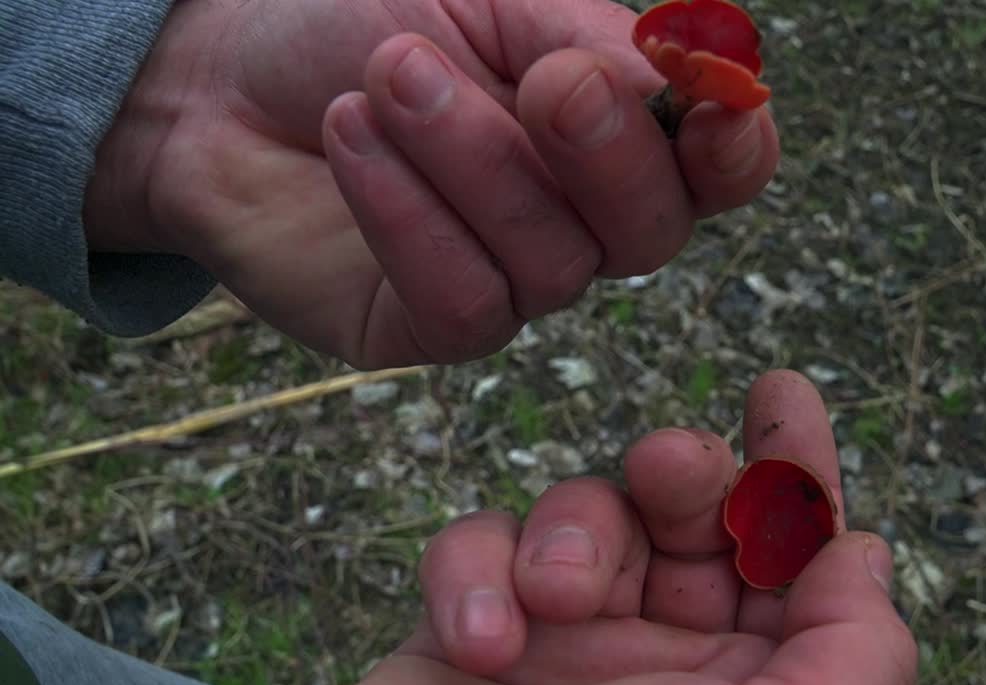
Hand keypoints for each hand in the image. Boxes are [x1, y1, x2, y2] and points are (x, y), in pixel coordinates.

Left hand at [86, 0, 778, 367]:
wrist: (227, 77)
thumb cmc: (362, 21)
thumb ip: (590, 40)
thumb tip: (684, 85)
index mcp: (616, 134)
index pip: (719, 167)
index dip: (734, 147)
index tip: (712, 103)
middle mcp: (582, 221)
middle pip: (651, 230)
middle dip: (605, 154)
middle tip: (545, 81)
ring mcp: (514, 282)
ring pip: (551, 262)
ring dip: (472, 157)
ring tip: (388, 75)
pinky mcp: (435, 327)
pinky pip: (466, 299)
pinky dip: (407, 214)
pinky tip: (351, 137)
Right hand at [317, 370, 917, 684]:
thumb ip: (852, 655)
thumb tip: (865, 552)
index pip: (791, 556)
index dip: (794, 470)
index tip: (781, 393)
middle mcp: (664, 661)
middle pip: (688, 513)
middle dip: (683, 471)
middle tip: (667, 465)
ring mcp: (564, 646)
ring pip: (585, 515)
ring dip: (573, 533)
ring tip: (557, 598)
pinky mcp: (468, 634)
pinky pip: (475, 546)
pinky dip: (473, 572)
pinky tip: (479, 640)